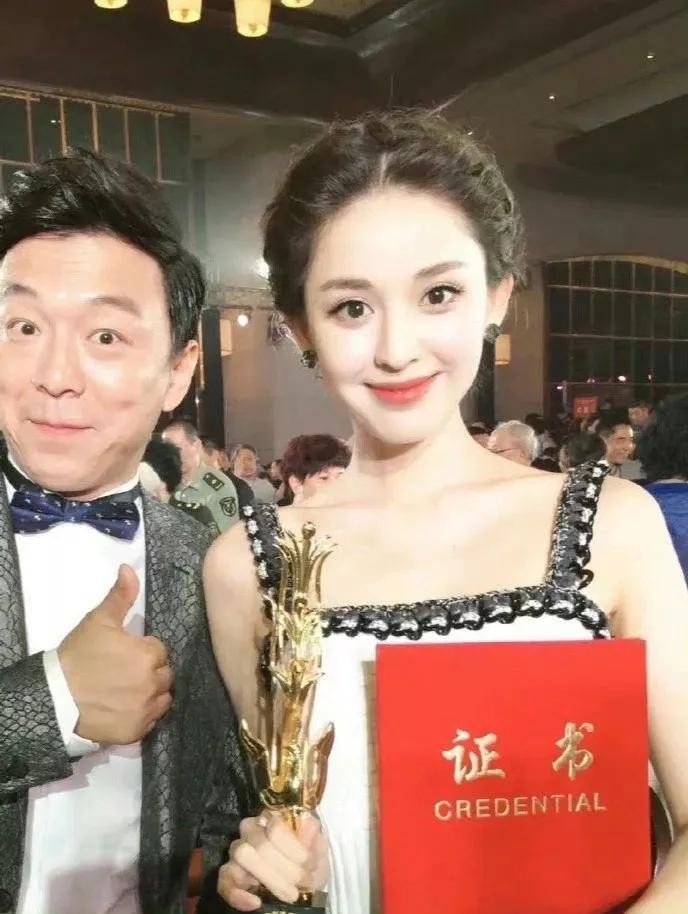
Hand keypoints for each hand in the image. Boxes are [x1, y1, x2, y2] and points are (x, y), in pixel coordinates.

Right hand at [57, 564, 172, 743]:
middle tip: (125, 672)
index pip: (159, 650)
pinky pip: (151, 721)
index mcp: (148, 656)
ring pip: (162, 698)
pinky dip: (142, 714)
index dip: (143, 650)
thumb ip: (120, 596)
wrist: (54, 698)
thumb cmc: (78, 656)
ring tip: (128, 690)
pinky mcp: (136, 732)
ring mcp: (145, 711)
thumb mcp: (98, 621)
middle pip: (164, 674)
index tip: (125, 653)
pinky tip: (125, 708)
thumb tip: (129, 569)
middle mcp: (153, 684)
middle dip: (150, 671)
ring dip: (151, 692)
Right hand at [218, 812, 328, 911]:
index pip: (276, 825)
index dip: (293, 848)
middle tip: (302, 883)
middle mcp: (252, 829)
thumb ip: (314, 837)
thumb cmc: (310, 865)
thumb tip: (309, 822)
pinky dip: (238, 894)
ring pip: (242, 854)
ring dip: (269, 878)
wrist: (303, 890)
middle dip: (286, 868)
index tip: (308, 864)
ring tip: (290, 894)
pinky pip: (224, 880)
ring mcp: (238, 851)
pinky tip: (255, 902)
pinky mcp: (229, 876)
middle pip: (260, 843)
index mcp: (274, 818)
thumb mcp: (319, 852)